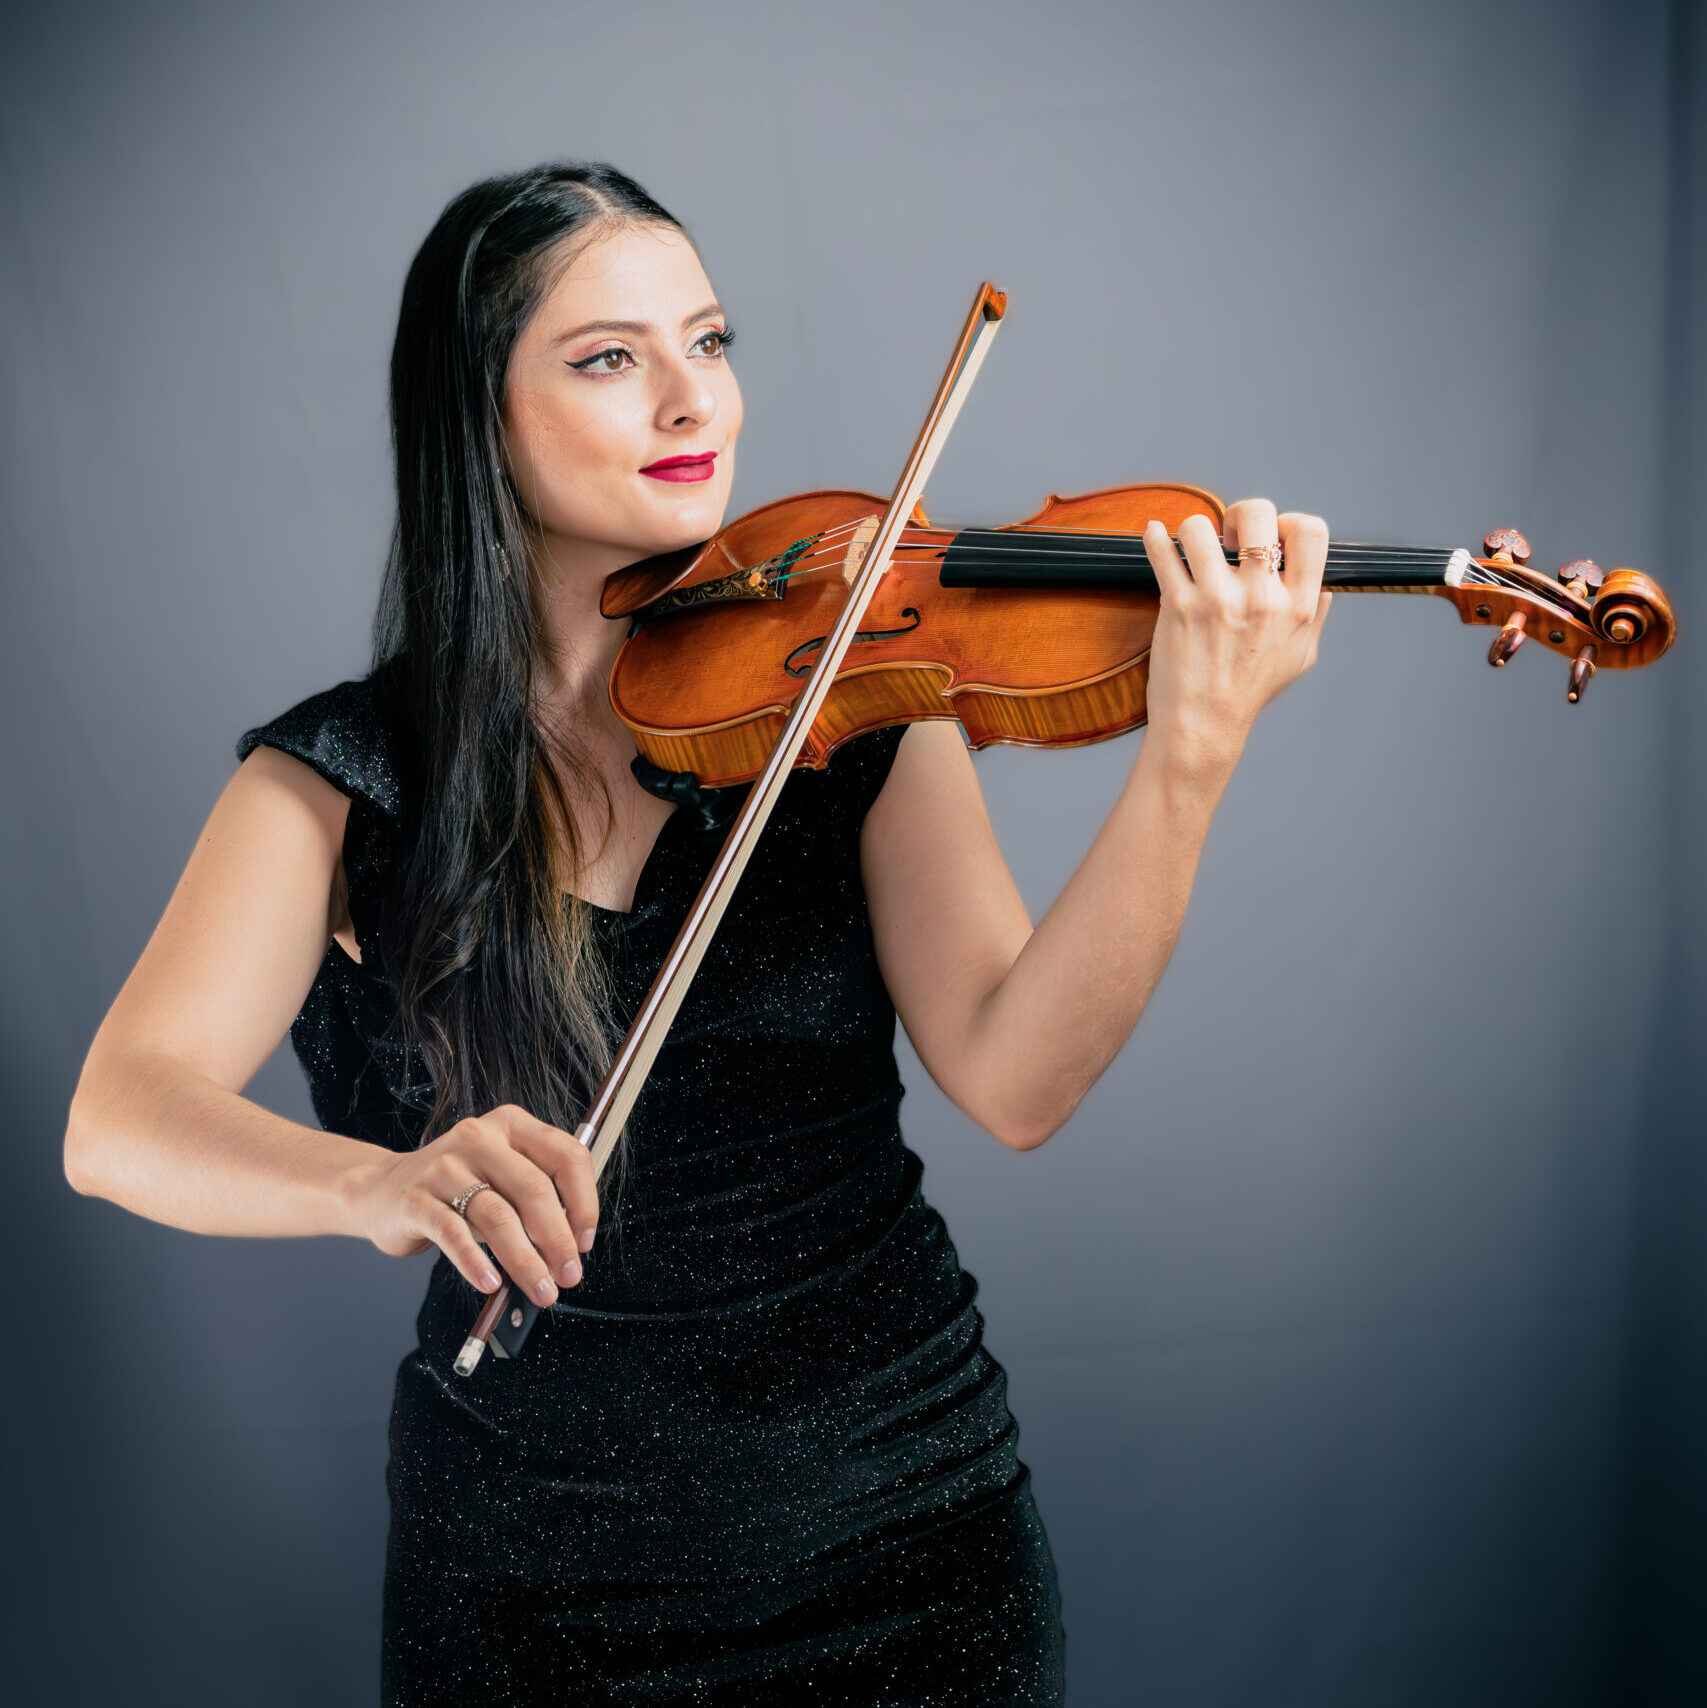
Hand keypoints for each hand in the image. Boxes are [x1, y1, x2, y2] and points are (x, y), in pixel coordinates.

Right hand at [345, 1103, 597, 1304]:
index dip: (584, 1202)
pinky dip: (475, 1262)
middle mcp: (479, 1137)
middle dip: (558, 1240)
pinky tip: (491, 1283)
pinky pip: (453, 1233)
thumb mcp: (501, 1177)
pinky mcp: (416, 1198)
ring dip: (525, 1260)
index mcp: (511, 1125)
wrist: (382, 1190)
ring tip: (540, 1288)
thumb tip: (571, 1246)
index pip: (565, 1156)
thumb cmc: (455, 1188)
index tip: (585, 1241)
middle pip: (534, 1190)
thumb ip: (535, 1198)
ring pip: (497, 1215)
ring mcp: (444, 1166)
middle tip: (568, 1275)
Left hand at [1141, 498, 1331, 780]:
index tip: (1271, 536)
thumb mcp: (1300, 657)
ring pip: (1201, 527)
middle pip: (1258, 515)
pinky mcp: (1178, 607)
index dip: (1289, 521)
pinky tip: (1155, 535)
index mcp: (1296, 606)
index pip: (1310, 532)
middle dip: (1240, 514)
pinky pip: (1163, 552)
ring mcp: (1217, 601)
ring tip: (1192, 549)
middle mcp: (1259, 599)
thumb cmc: (1249, 692)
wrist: (1203, 726)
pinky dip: (1154, 537)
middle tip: (1228, 536)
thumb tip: (1322, 580)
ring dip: (1194, 530)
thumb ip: (1314, 614)